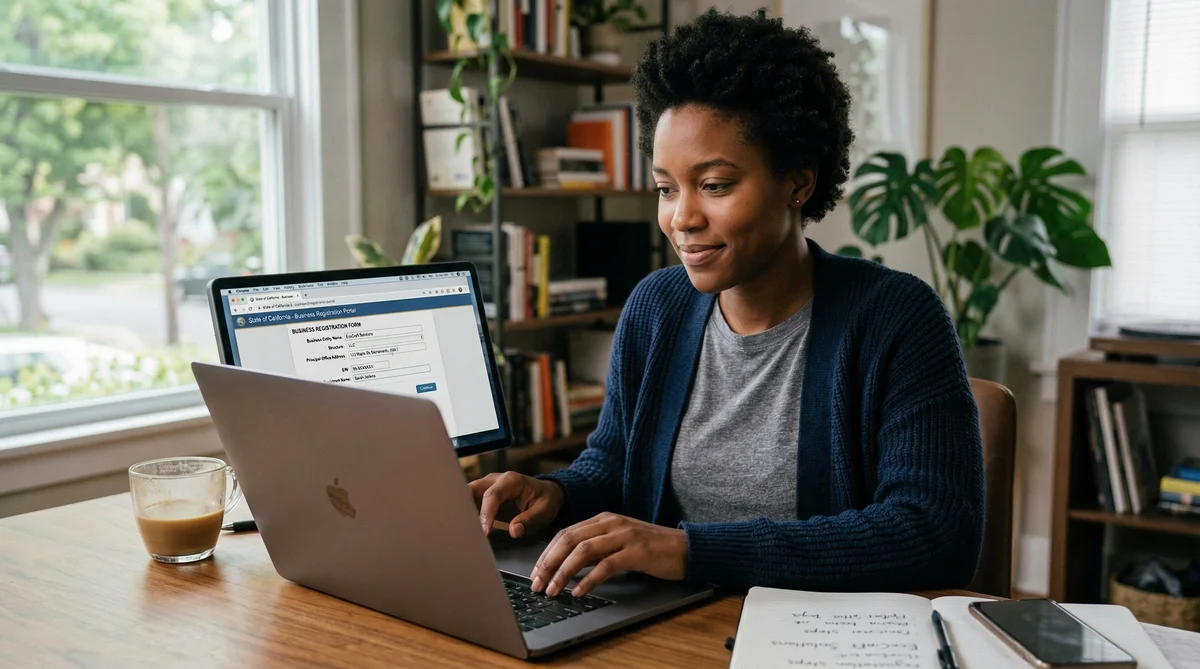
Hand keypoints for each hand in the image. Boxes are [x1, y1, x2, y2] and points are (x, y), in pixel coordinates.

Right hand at [469, 471, 563, 538]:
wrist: (547, 494)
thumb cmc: (546, 500)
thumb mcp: (544, 511)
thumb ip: (529, 520)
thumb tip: (514, 531)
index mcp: (511, 480)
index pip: (492, 495)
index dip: (486, 513)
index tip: (484, 531)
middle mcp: (496, 480)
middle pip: (472, 490)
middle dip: (464, 506)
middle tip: (461, 527)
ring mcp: (488, 486)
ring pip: (467, 495)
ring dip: (463, 510)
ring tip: (461, 529)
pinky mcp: (484, 495)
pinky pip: (470, 502)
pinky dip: (466, 513)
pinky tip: (466, 527)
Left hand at [530, 512, 687, 597]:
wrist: (685, 548)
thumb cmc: (651, 548)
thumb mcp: (618, 542)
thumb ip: (595, 548)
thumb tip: (565, 565)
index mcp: (603, 518)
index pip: (565, 533)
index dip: (546, 553)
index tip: (535, 573)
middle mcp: (611, 523)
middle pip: (569, 540)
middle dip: (548, 563)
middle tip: (537, 584)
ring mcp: (624, 535)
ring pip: (583, 551)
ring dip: (563, 572)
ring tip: (553, 590)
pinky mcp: (637, 552)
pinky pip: (606, 565)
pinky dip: (589, 580)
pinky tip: (579, 592)